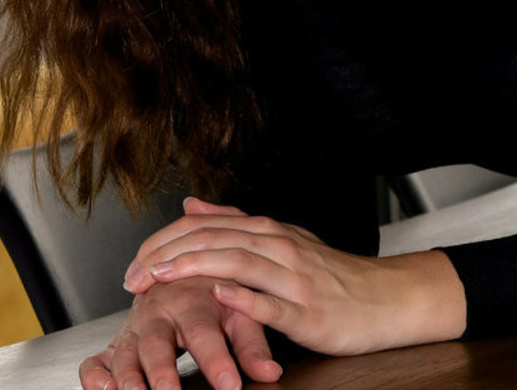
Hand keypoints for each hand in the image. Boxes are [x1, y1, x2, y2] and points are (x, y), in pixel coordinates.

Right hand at [78, 274, 281, 389]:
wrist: (181, 269)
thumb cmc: (215, 296)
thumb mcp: (238, 315)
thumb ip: (252, 345)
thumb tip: (272, 373)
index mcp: (193, 302)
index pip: (205, 333)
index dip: (217, 361)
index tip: (230, 386)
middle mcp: (160, 313)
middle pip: (158, 343)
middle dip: (162, 372)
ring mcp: (135, 329)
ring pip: (126, 353)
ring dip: (127, 378)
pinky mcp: (117, 343)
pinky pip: (96, 361)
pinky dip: (94, 377)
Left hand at [123, 199, 466, 355]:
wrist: (386, 299)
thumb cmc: (332, 276)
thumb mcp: (282, 241)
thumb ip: (235, 224)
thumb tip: (190, 205)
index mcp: (270, 232)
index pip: (209, 227)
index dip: (166, 242)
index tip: (133, 262)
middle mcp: (280, 248)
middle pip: (216, 241)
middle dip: (168, 256)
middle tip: (131, 276)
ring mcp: (294, 279)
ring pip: (239, 264)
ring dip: (195, 268)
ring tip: (159, 278)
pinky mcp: (308, 312)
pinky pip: (272, 303)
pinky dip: (245, 297)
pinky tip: (221, 295)